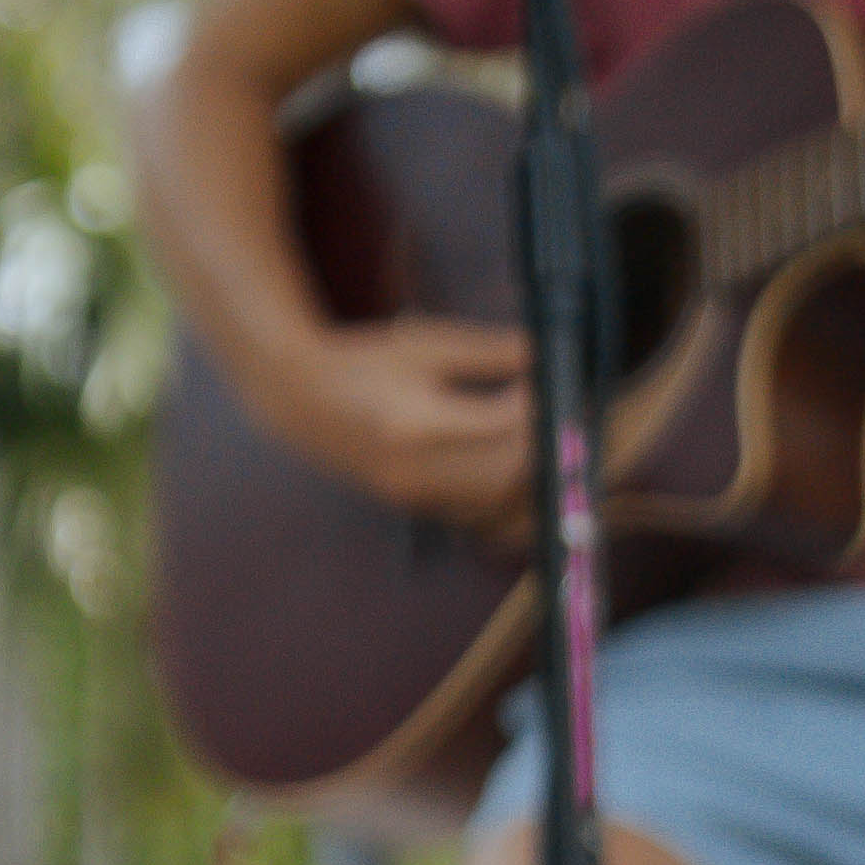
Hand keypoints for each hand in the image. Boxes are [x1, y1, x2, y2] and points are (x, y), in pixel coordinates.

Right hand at [280, 313, 534, 533]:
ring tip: (547, 445)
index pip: (501, 427)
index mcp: (418, 423)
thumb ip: (488, 351)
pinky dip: (511, 503)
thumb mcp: (427, 342)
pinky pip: (480, 521)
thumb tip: (544, 356)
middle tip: (558, 416)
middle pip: (507, 477)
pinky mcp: (419, 511)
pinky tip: (523, 475)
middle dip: (543, 448)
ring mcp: (417, 499)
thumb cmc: (366, 362)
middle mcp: (418, 472)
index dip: (535, 407)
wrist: (306, 402)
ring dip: (532, 481)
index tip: (549, 383)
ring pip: (499, 508)